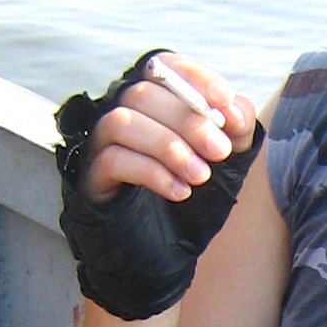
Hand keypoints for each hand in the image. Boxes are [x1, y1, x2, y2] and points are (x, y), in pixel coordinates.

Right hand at [56, 55, 265, 322]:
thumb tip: (234, 111)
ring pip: (123, 122)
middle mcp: (119, 115)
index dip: (194, 77)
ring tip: (200, 176)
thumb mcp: (225, 162)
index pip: (163, 66)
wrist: (163, 259)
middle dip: (188, 120)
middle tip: (219, 151)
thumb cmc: (192, 202)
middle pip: (143, 93)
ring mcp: (99, 146)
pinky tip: (180, 192)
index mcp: (152, 103)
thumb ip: (236, 129)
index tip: (225, 101)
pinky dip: (152, 173)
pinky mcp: (90, 178)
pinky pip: (113, 160)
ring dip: (168, 146)